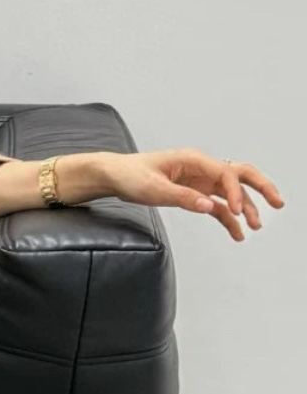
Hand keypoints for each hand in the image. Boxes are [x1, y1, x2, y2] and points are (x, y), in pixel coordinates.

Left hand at [101, 149, 284, 240]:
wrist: (115, 176)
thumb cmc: (131, 176)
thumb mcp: (154, 189)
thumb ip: (183, 197)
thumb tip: (209, 206)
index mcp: (193, 160)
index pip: (226, 173)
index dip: (236, 192)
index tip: (237, 212)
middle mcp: (201, 168)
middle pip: (240, 174)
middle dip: (261, 187)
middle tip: (277, 202)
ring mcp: (199, 181)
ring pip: (231, 192)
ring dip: (246, 208)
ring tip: (255, 227)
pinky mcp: (194, 193)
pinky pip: (217, 206)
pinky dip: (228, 218)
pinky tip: (237, 234)